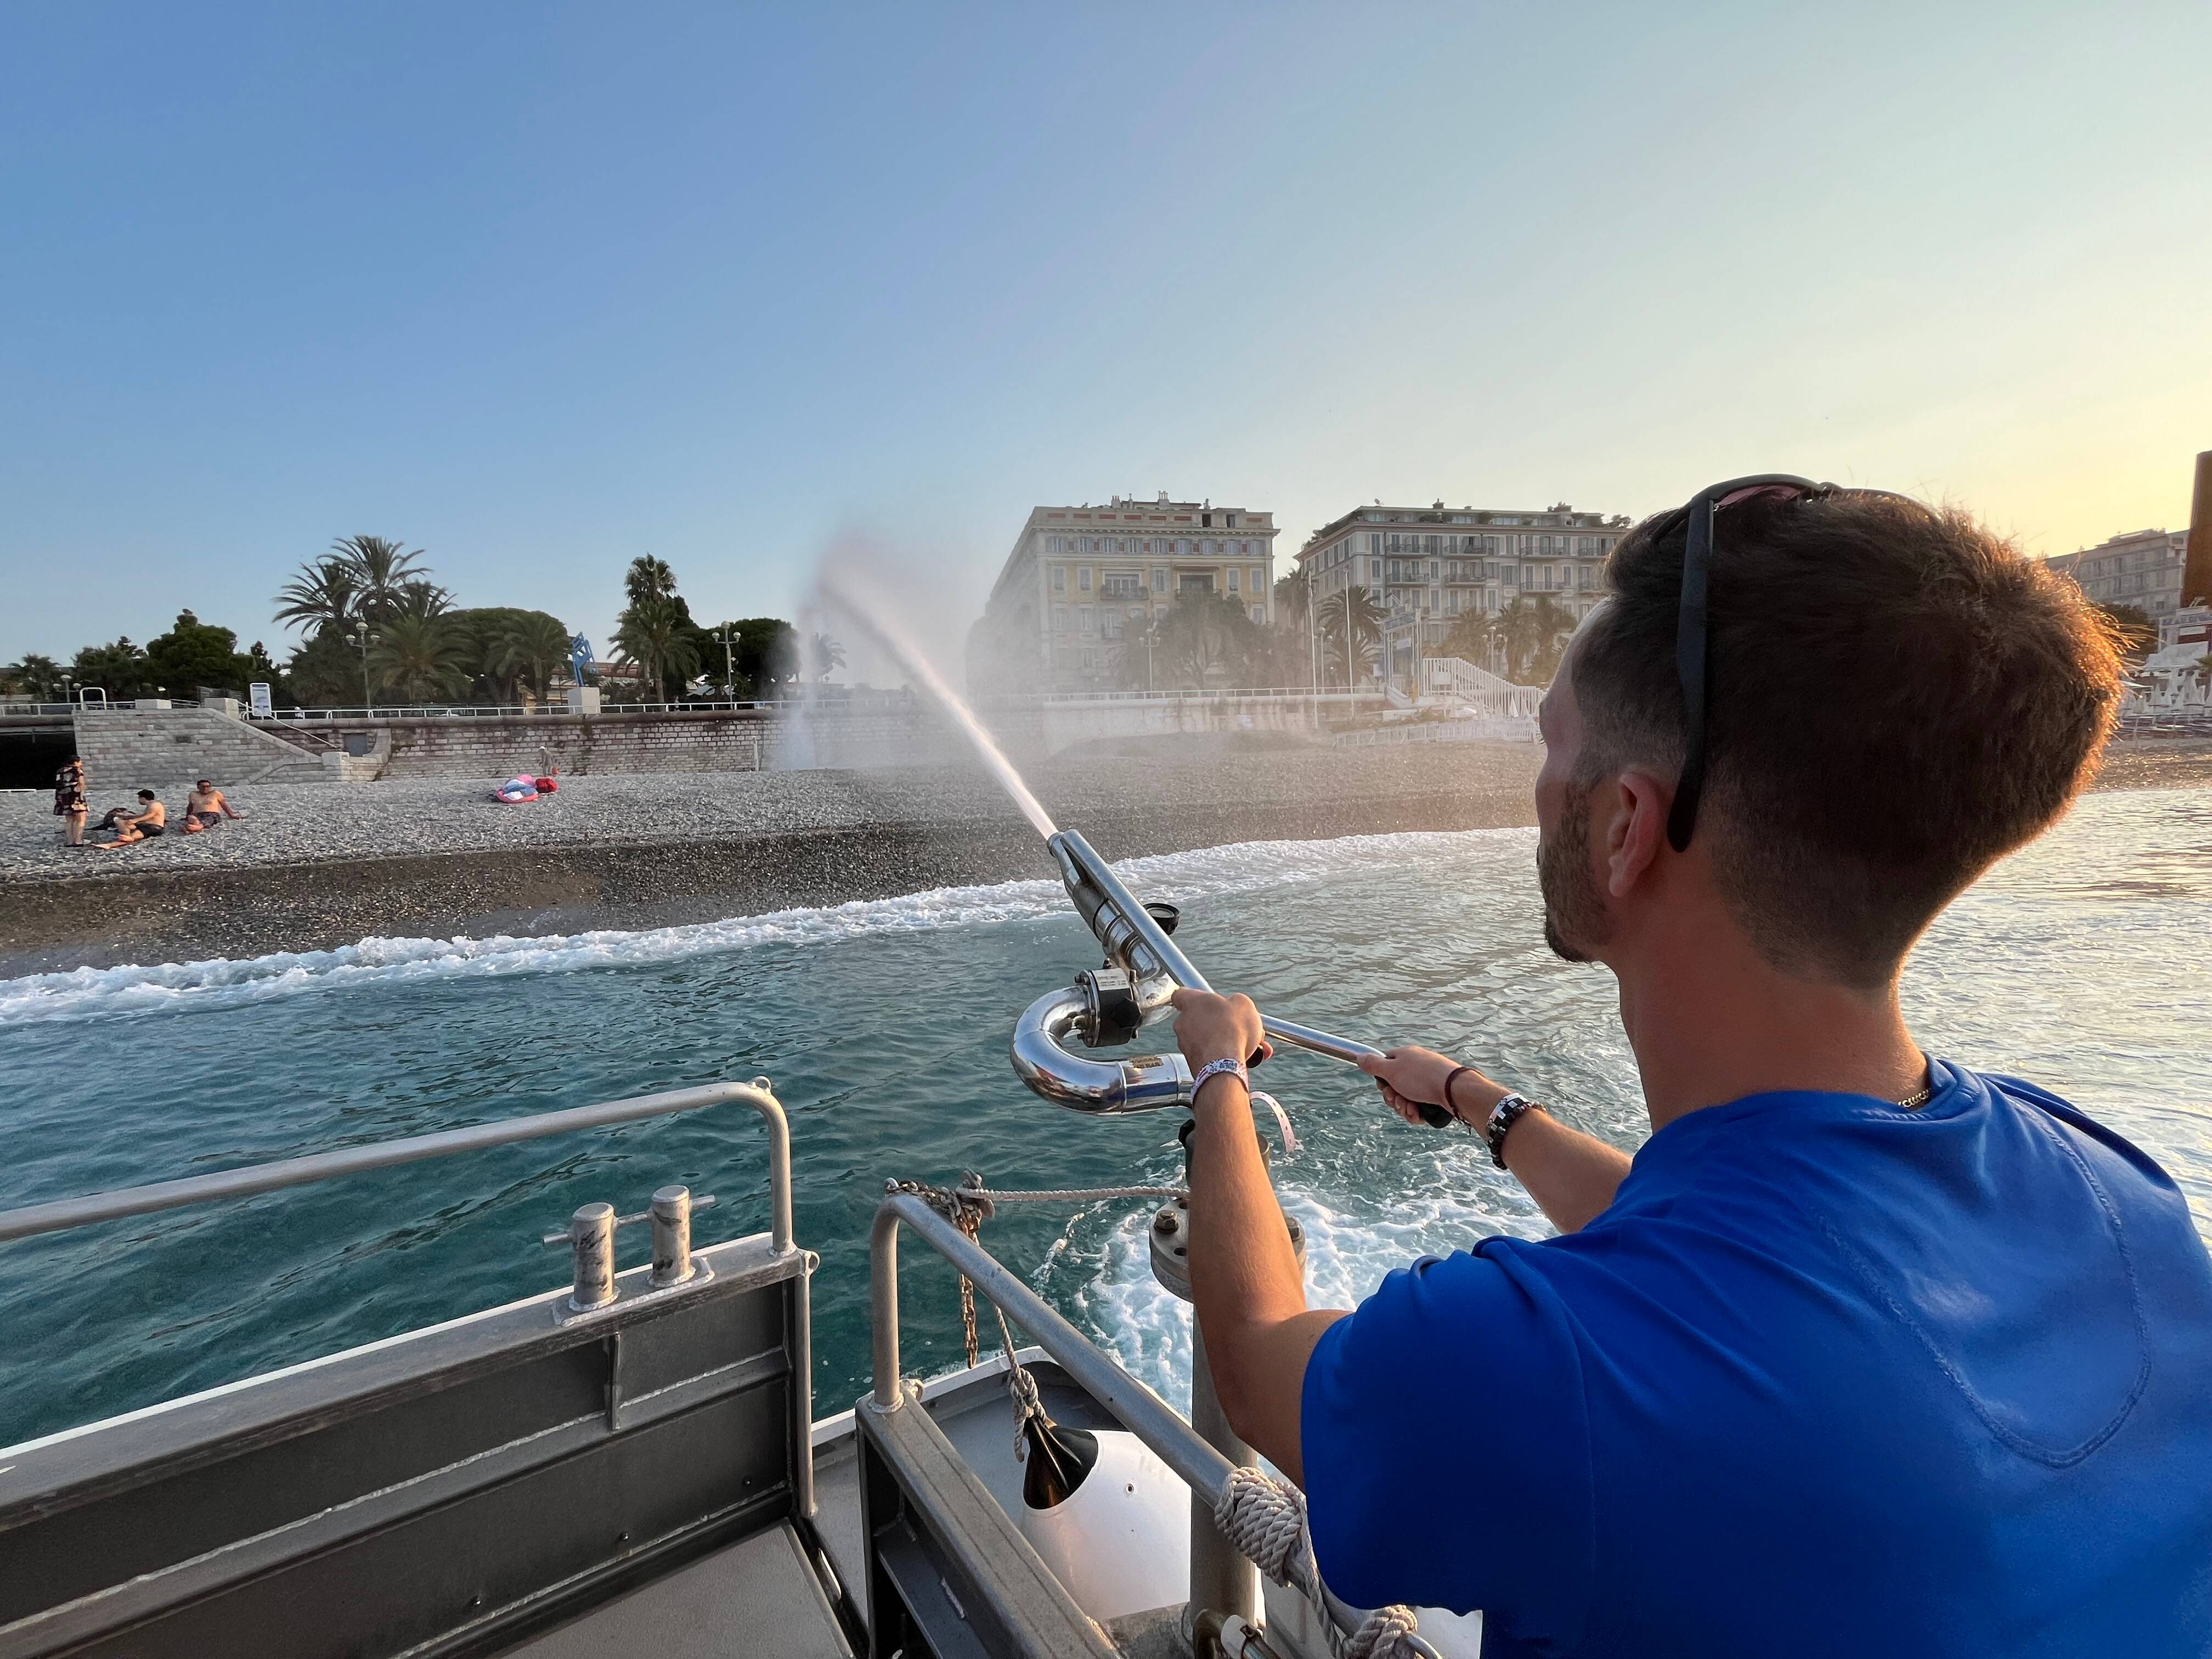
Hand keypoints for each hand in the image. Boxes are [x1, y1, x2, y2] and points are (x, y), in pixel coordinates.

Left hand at [1169, 988, 1271, 1077]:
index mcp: (1192, 1002)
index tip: (1205, 1000)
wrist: (1223, 1065)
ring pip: (1203, 1038)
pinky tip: (1238, 1055)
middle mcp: (1183, 1022)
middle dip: (1214, 1021)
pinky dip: (1219, 1055)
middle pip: (1197, 1017)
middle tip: (1232, 1024)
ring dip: (1219, 1039)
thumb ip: (1236, 1001)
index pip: (1181, 994)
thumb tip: (1236, 1005)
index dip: (1195, 996)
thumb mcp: (1243, 1004)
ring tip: (1241, 1042)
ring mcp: (1184, 1043)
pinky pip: (1206, 1054)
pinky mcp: (1191, 1061)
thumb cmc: (1230, 1032)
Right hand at [1356, 1046, 1508, 1126]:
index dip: (1381, 1081)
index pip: (1385, 1067)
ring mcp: (1425, 1083)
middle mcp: (1415, 1068)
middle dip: (1393, 1098)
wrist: (1453, 1090)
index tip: (1385, 1087)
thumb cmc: (1421, 1077)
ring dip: (1404, 1107)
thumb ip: (1374, 1065)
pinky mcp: (1434, 1097)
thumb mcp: (1392, 1070)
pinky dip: (1415, 1113)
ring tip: (1411, 1108)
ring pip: (1405, 1100)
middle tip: (1398, 1100)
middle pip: (1393, 1087)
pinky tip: (1418, 1113)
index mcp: (1405, 1057)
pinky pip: (1418, 1108)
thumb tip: (1359, 1057)